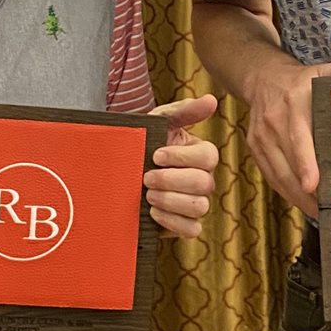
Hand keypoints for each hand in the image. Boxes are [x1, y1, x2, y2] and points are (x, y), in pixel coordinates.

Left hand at [144, 94, 220, 238]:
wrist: (118, 169)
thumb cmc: (142, 142)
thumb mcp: (159, 121)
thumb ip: (184, 110)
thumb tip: (212, 100)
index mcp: (201, 155)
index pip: (209, 157)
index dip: (182, 157)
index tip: (156, 154)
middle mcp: (203, 180)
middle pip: (204, 184)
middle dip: (171, 180)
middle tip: (146, 177)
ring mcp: (195, 204)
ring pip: (200, 207)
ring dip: (170, 200)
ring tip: (147, 194)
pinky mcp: (184, 224)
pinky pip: (192, 230)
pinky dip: (173, 222)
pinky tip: (152, 212)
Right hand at [244, 54, 330, 215]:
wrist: (262, 78)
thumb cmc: (301, 80)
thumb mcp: (322, 70)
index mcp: (293, 104)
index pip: (297, 137)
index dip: (305, 163)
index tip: (313, 185)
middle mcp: (273, 122)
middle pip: (287, 164)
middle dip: (305, 192)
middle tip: (328, 211)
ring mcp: (260, 137)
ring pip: (277, 175)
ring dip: (296, 197)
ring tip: (319, 214)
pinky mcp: (254, 148)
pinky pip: (270, 175)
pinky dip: (285, 192)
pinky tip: (304, 204)